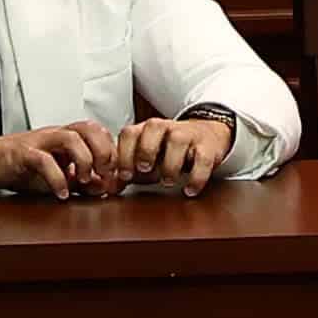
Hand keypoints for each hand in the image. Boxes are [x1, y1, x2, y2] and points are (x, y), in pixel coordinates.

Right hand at [0, 122, 121, 199]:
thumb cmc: (20, 167)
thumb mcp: (56, 176)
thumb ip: (80, 181)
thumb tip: (103, 187)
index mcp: (66, 137)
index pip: (99, 133)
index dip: (113, 152)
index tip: (117, 175)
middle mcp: (55, 135)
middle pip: (90, 128)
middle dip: (104, 151)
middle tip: (106, 174)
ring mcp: (39, 141)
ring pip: (71, 138)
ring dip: (84, 160)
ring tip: (84, 181)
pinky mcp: (22, 152)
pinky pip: (43, 160)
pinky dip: (56, 178)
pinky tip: (62, 193)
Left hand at [117, 114, 238, 194]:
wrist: (206, 137)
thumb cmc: (169, 152)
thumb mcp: (146, 160)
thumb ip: (128, 173)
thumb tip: (110, 188)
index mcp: (146, 130)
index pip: (130, 133)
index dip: (125, 154)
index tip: (125, 175)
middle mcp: (166, 128)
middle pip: (154, 127)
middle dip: (146, 150)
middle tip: (145, 170)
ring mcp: (188, 135)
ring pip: (178, 140)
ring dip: (170, 164)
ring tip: (168, 181)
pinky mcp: (207, 146)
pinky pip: (203, 159)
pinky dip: (196, 177)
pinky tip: (189, 190)